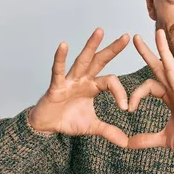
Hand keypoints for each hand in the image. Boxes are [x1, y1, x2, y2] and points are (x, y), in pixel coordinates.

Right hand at [28, 28, 130, 147]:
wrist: (47, 127)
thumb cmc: (68, 120)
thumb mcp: (92, 127)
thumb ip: (109, 131)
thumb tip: (126, 143)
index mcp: (93, 86)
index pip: (111, 82)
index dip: (120, 93)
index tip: (126, 108)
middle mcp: (83, 79)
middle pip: (100, 61)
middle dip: (112, 49)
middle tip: (126, 37)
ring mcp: (69, 80)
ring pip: (82, 60)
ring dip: (91, 46)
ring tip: (100, 31)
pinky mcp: (56, 85)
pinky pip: (58, 70)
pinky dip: (60, 58)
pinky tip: (64, 45)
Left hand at [126, 29, 173, 158]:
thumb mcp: (163, 139)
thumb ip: (146, 139)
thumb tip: (128, 143)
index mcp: (170, 98)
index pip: (149, 85)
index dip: (136, 94)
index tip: (128, 109)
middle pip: (160, 67)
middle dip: (148, 52)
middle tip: (134, 36)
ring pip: (172, 69)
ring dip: (164, 50)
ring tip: (158, 33)